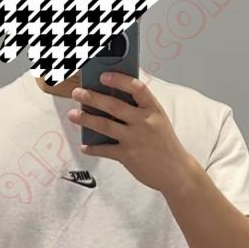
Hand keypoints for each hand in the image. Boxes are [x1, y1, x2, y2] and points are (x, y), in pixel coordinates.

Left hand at [68, 70, 194, 195]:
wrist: (176, 171)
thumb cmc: (164, 144)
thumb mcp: (158, 121)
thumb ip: (141, 110)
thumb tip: (112, 99)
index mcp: (154, 110)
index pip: (137, 88)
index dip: (119, 80)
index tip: (103, 76)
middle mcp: (144, 122)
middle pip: (114, 106)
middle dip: (92, 97)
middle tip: (77, 93)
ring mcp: (135, 139)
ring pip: (105, 125)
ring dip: (86, 119)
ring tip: (72, 114)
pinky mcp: (128, 156)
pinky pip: (105, 150)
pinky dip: (93, 148)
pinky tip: (84, 146)